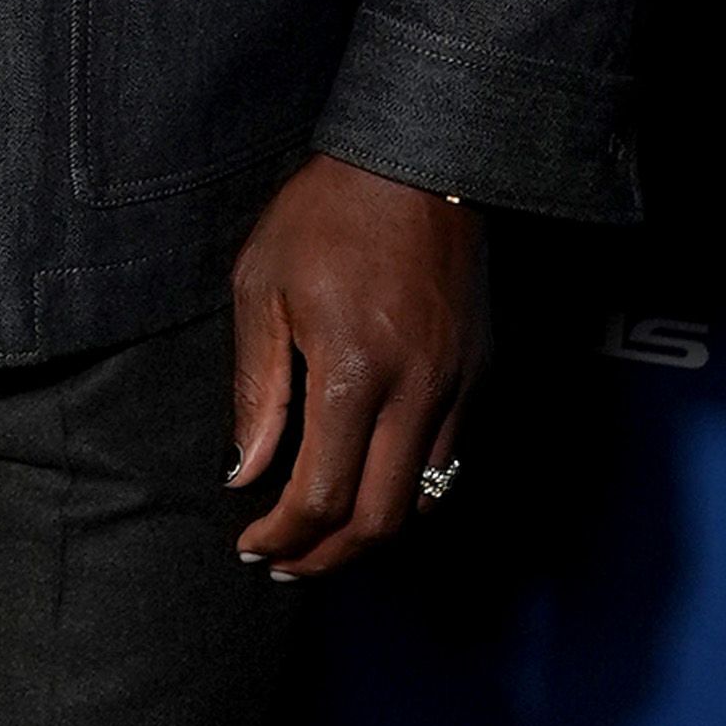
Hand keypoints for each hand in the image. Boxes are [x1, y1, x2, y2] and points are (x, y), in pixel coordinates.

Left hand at [226, 154, 485, 578]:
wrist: (420, 160)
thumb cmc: (326, 215)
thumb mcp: (262, 289)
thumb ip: (257, 390)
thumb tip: (246, 473)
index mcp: (354, 373)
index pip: (321, 495)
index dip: (283, 536)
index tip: (251, 545)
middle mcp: (416, 390)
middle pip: (380, 519)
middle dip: (328, 556)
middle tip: (284, 565)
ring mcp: (457, 384)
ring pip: (422, 498)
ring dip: (370, 532)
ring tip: (321, 538)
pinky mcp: (479, 372)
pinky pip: (448, 459)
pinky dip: (406, 490)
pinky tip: (368, 484)